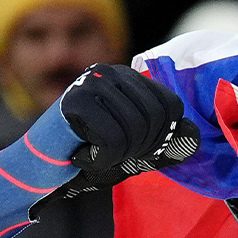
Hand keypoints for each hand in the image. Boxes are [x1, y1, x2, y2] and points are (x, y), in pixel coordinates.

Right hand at [60, 63, 198, 179]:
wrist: (42, 165)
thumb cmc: (92, 154)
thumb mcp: (138, 149)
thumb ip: (167, 142)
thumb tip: (195, 133)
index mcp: (130, 78)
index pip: (171, 105)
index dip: (162, 137)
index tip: (138, 148)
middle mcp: (111, 72)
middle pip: (155, 118)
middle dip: (140, 148)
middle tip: (114, 154)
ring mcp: (90, 82)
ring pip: (135, 129)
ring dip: (119, 155)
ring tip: (97, 153)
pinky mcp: (74, 101)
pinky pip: (112, 140)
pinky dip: (102, 159)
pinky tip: (84, 155)